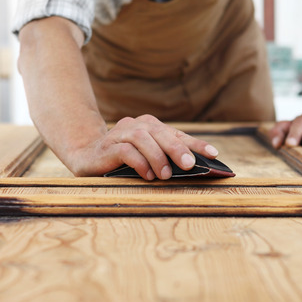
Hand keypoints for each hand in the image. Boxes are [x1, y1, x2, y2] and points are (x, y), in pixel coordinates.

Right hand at [66, 115, 218, 179]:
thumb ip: (165, 159)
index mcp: (149, 126)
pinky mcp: (107, 147)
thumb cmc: (123, 160)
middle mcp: (136, 125)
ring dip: (157, 156)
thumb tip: (193, 169)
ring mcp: (120, 134)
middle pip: (160, 132)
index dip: (195, 143)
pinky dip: (139, 162)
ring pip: (142, 138)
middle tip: (189, 165)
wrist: (86, 157)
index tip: (214, 154)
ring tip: (165, 175)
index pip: (176, 133)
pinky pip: (125, 150)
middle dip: (177, 148)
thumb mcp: (147, 158)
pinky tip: (147, 176)